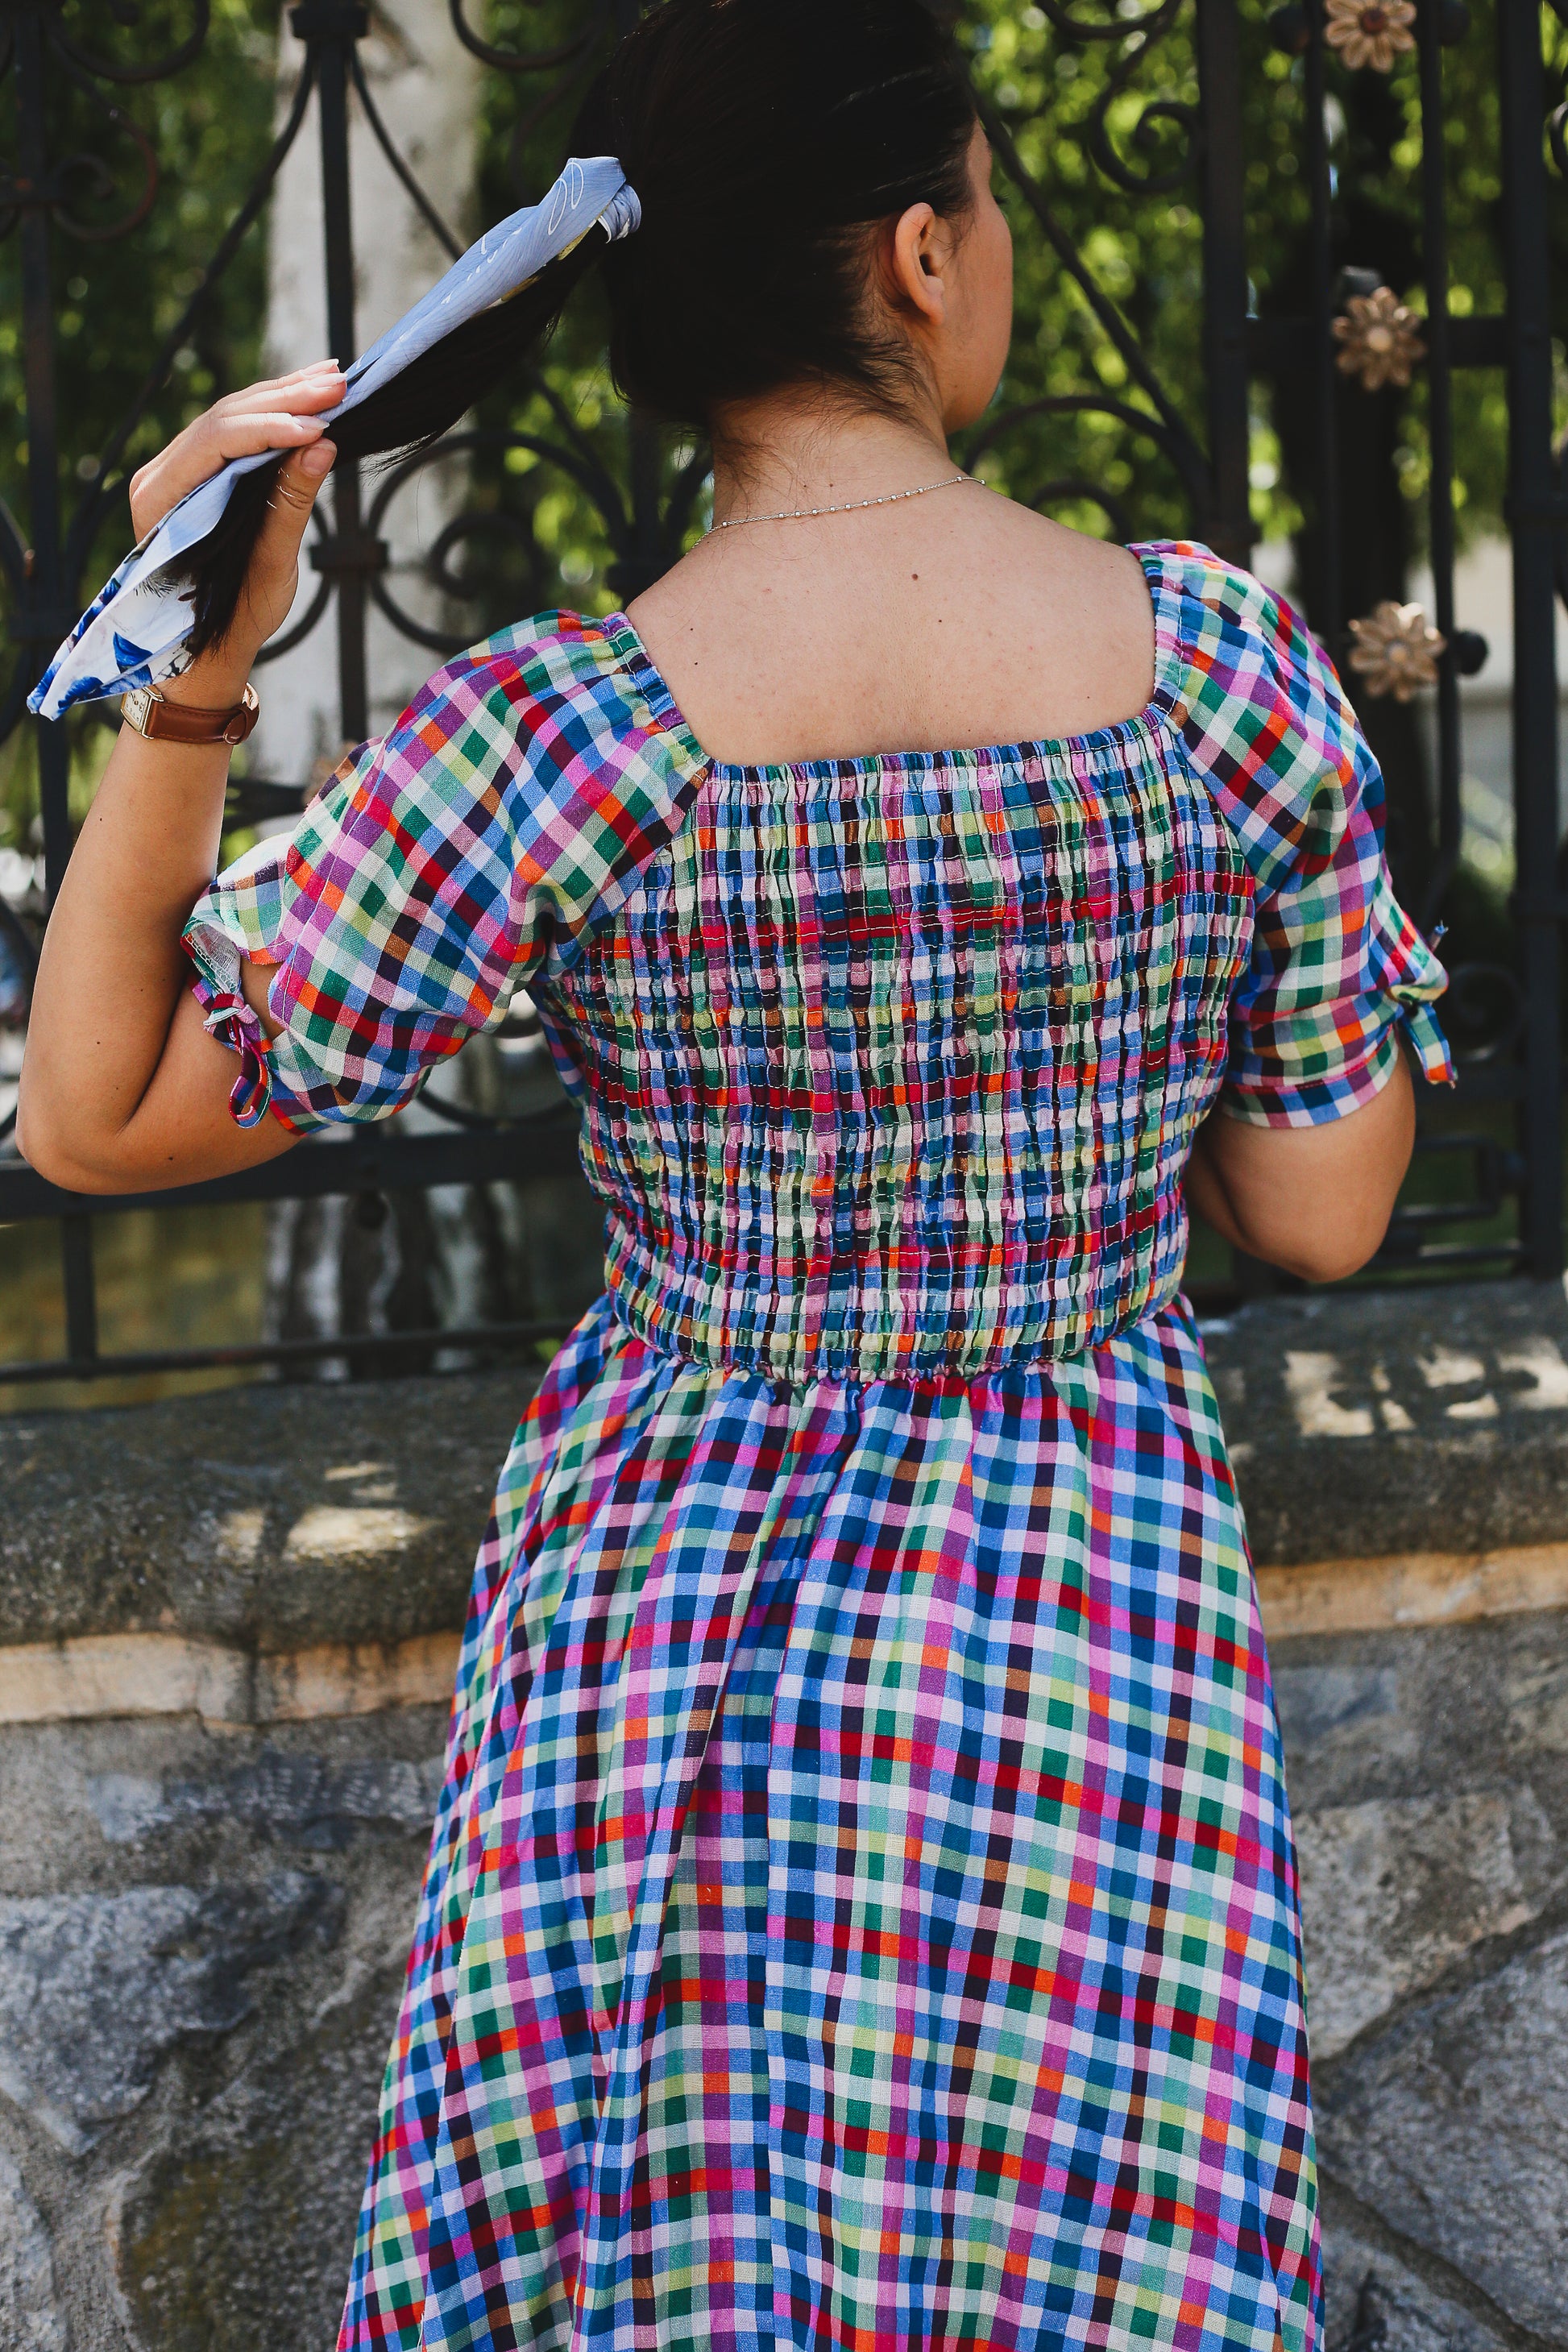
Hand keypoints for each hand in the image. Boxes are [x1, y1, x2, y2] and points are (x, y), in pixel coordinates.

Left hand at [129, 363, 345, 701]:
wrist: (207, 650)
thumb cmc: (232, 619)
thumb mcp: (268, 566)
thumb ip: (290, 504)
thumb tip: (321, 447)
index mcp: (160, 498)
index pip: (218, 440)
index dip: (270, 427)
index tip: (320, 422)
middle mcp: (160, 474)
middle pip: (226, 417)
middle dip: (285, 399)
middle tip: (338, 384)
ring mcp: (178, 470)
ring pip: (233, 416)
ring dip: (285, 396)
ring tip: (332, 379)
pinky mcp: (201, 473)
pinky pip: (238, 430)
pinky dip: (276, 412)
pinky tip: (308, 396)